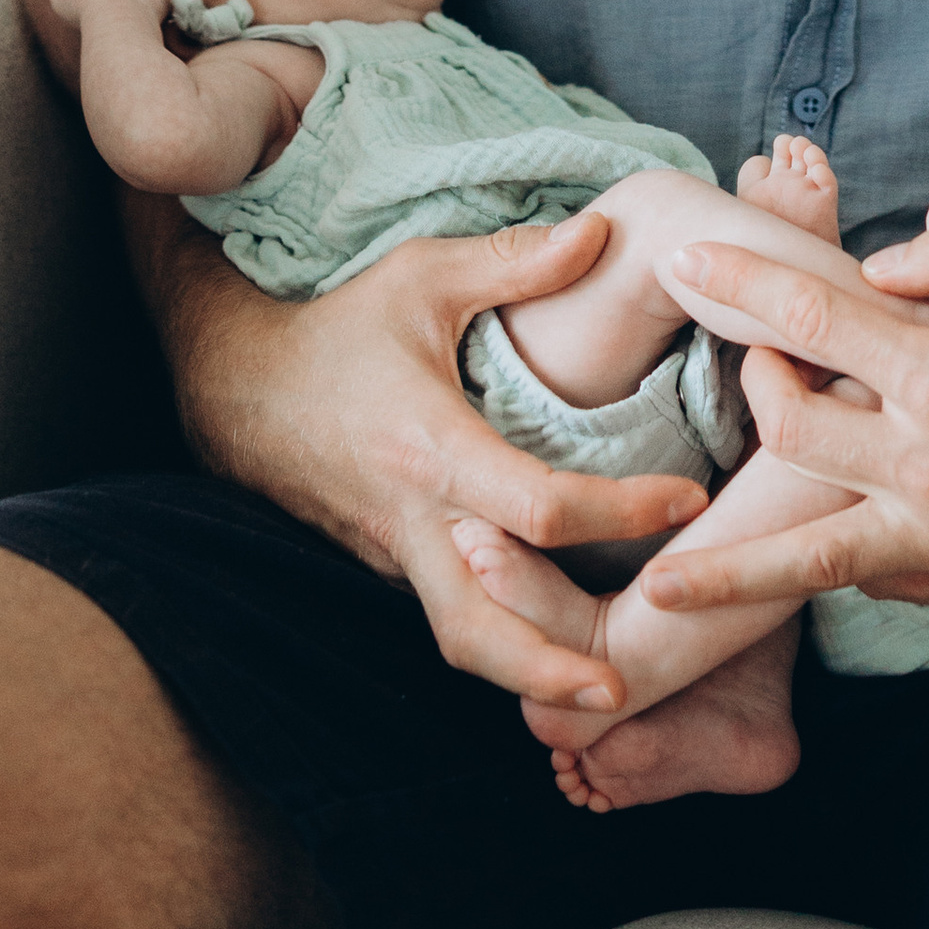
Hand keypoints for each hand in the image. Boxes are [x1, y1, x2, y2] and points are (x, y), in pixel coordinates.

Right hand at [136, 200, 710, 708]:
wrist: (238, 388)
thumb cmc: (340, 326)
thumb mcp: (423, 276)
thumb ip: (516, 260)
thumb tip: (605, 233)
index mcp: (428, 448)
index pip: (536, 506)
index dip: (620, 512)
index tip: (689, 500)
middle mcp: (410, 519)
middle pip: (476, 629)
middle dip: (545, 673)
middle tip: (623, 694)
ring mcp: (395, 553)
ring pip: (459, 639)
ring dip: (524, 677)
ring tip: (604, 695)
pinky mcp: (392, 564)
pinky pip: (451, 612)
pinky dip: (502, 638)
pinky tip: (562, 643)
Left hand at [627, 215, 928, 621]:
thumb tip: (877, 265)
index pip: (810, 319)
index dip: (738, 280)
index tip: (686, 260)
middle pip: (787, 431)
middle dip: (756, 384)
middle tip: (762, 358)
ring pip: (801, 560)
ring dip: (725, 567)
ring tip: (660, 581)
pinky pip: (871, 579)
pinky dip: (831, 559)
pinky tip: (802, 551)